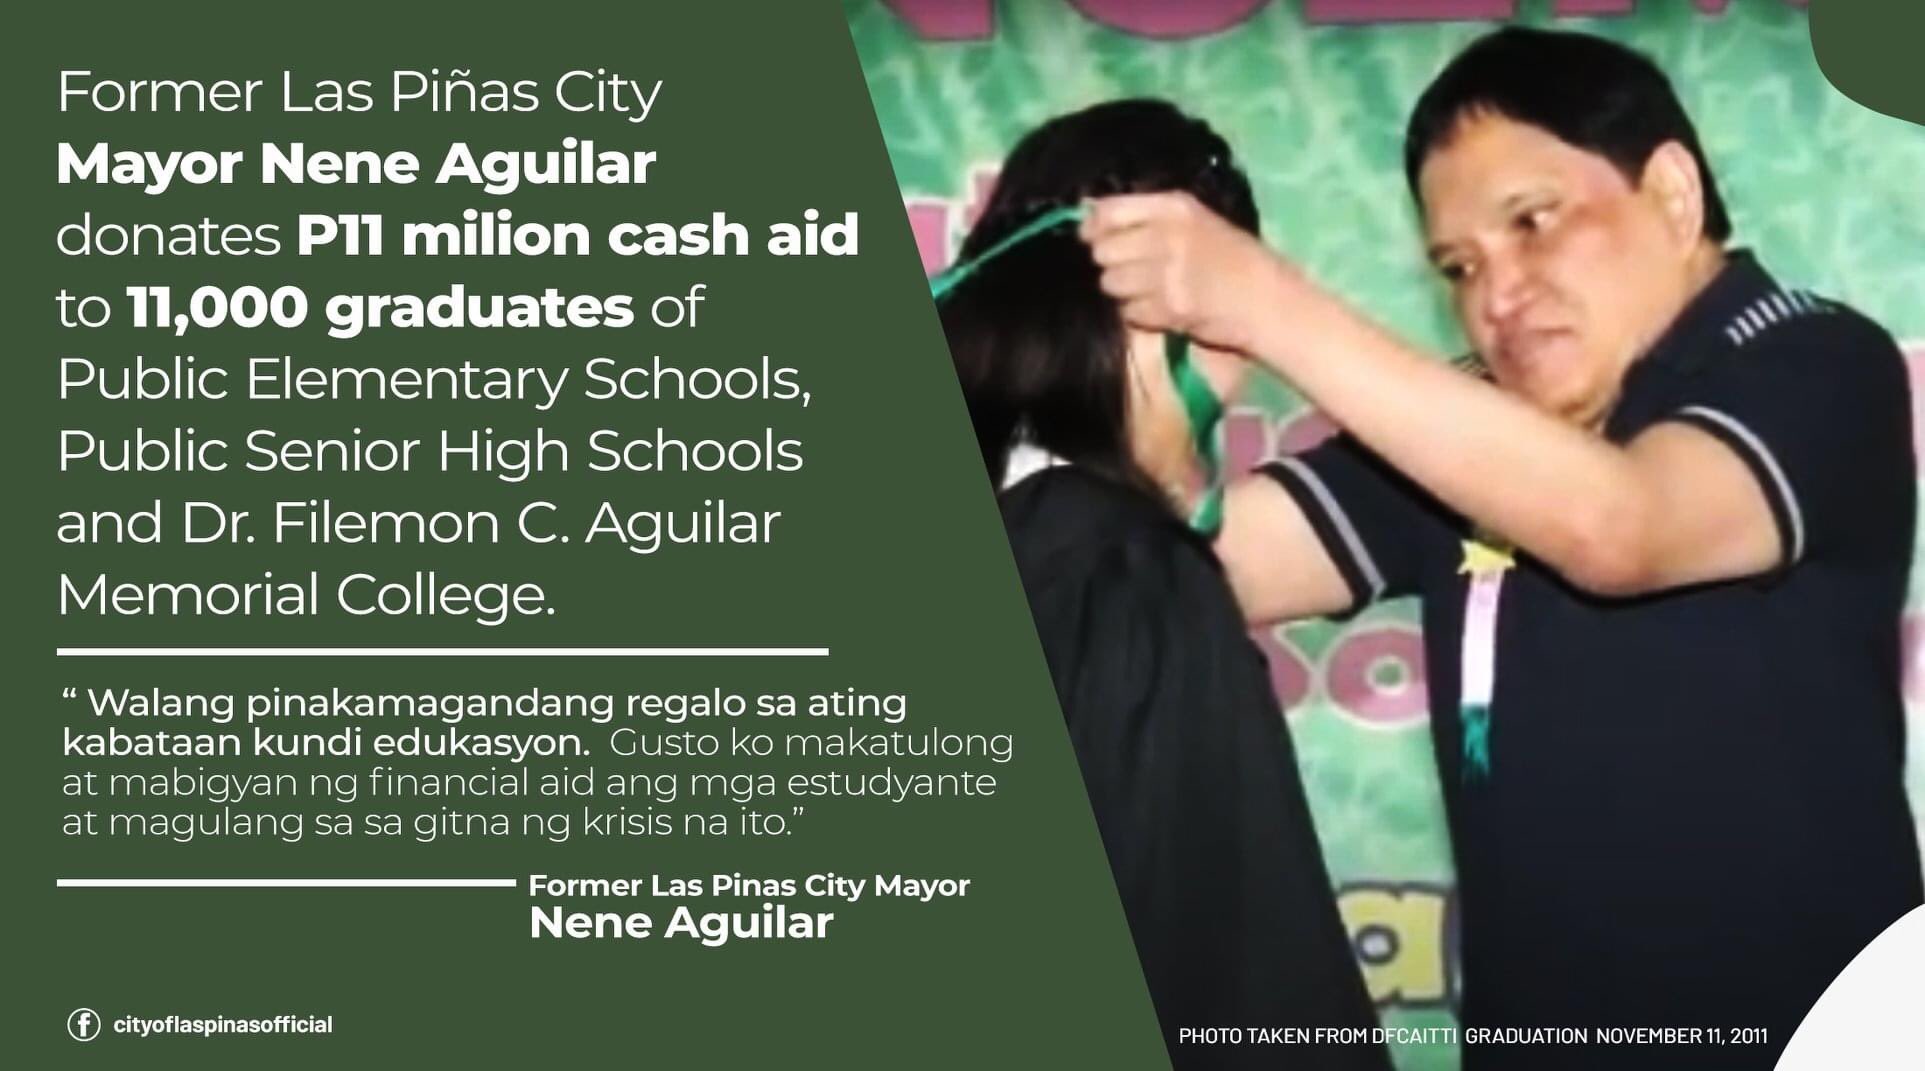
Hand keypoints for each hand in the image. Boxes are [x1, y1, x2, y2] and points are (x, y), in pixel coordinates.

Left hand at [1079, 191, 1289, 354]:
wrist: (1267, 300)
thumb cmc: (1232, 260)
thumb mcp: (1196, 222)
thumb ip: (1145, 217)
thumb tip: (1089, 215)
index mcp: (1175, 207)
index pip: (1108, 210)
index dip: (1092, 227)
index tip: (1090, 238)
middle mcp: (1168, 234)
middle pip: (1103, 250)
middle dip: (1109, 264)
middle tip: (1128, 271)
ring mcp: (1169, 272)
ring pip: (1111, 283)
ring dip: (1123, 292)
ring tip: (1147, 292)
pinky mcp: (1170, 306)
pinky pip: (1130, 310)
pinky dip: (1139, 314)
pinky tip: (1160, 310)